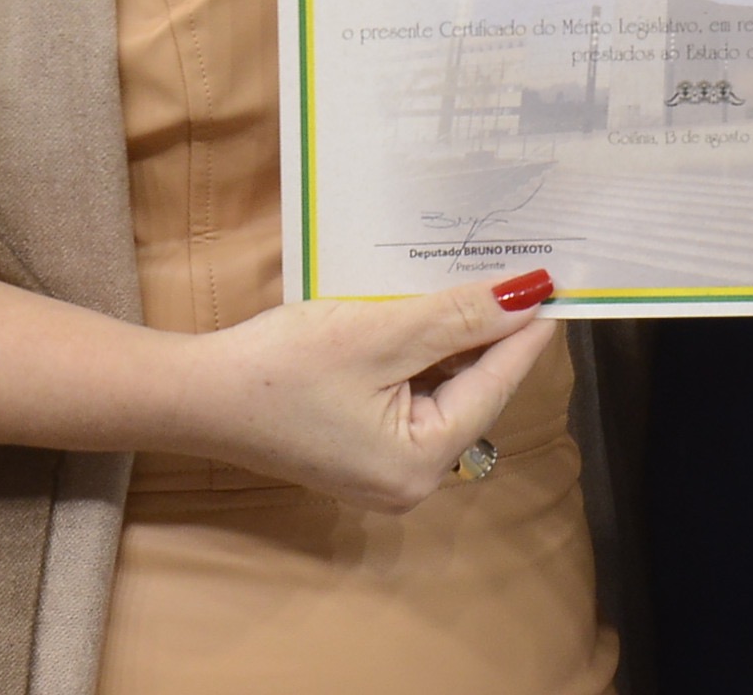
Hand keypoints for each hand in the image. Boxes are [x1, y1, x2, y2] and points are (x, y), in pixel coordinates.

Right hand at [169, 272, 558, 511]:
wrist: (194, 395)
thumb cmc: (281, 367)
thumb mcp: (379, 331)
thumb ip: (457, 317)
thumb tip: (527, 297)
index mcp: (421, 462)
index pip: (494, 384)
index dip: (525, 329)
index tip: (558, 284)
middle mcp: (410, 479)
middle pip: (470, 391)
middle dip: (489, 332)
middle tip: (519, 273)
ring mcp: (382, 469)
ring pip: (440, 391)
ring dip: (453, 340)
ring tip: (478, 283)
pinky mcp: (357, 449)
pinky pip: (409, 397)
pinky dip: (419, 356)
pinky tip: (425, 314)